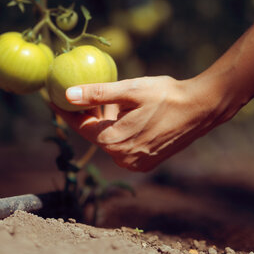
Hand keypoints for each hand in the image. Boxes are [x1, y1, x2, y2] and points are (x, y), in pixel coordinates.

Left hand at [52, 75, 237, 171]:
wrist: (201, 109)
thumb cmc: (166, 95)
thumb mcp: (130, 90)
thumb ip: (97, 94)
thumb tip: (67, 94)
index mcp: (114, 140)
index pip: (80, 126)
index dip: (65, 111)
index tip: (52, 99)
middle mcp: (122, 157)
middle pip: (95, 132)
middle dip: (89, 113)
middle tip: (83, 92)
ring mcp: (135, 162)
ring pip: (110, 138)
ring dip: (107, 120)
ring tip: (112, 99)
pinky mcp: (146, 162)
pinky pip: (123, 144)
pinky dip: (120, 129)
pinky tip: (127, 112)